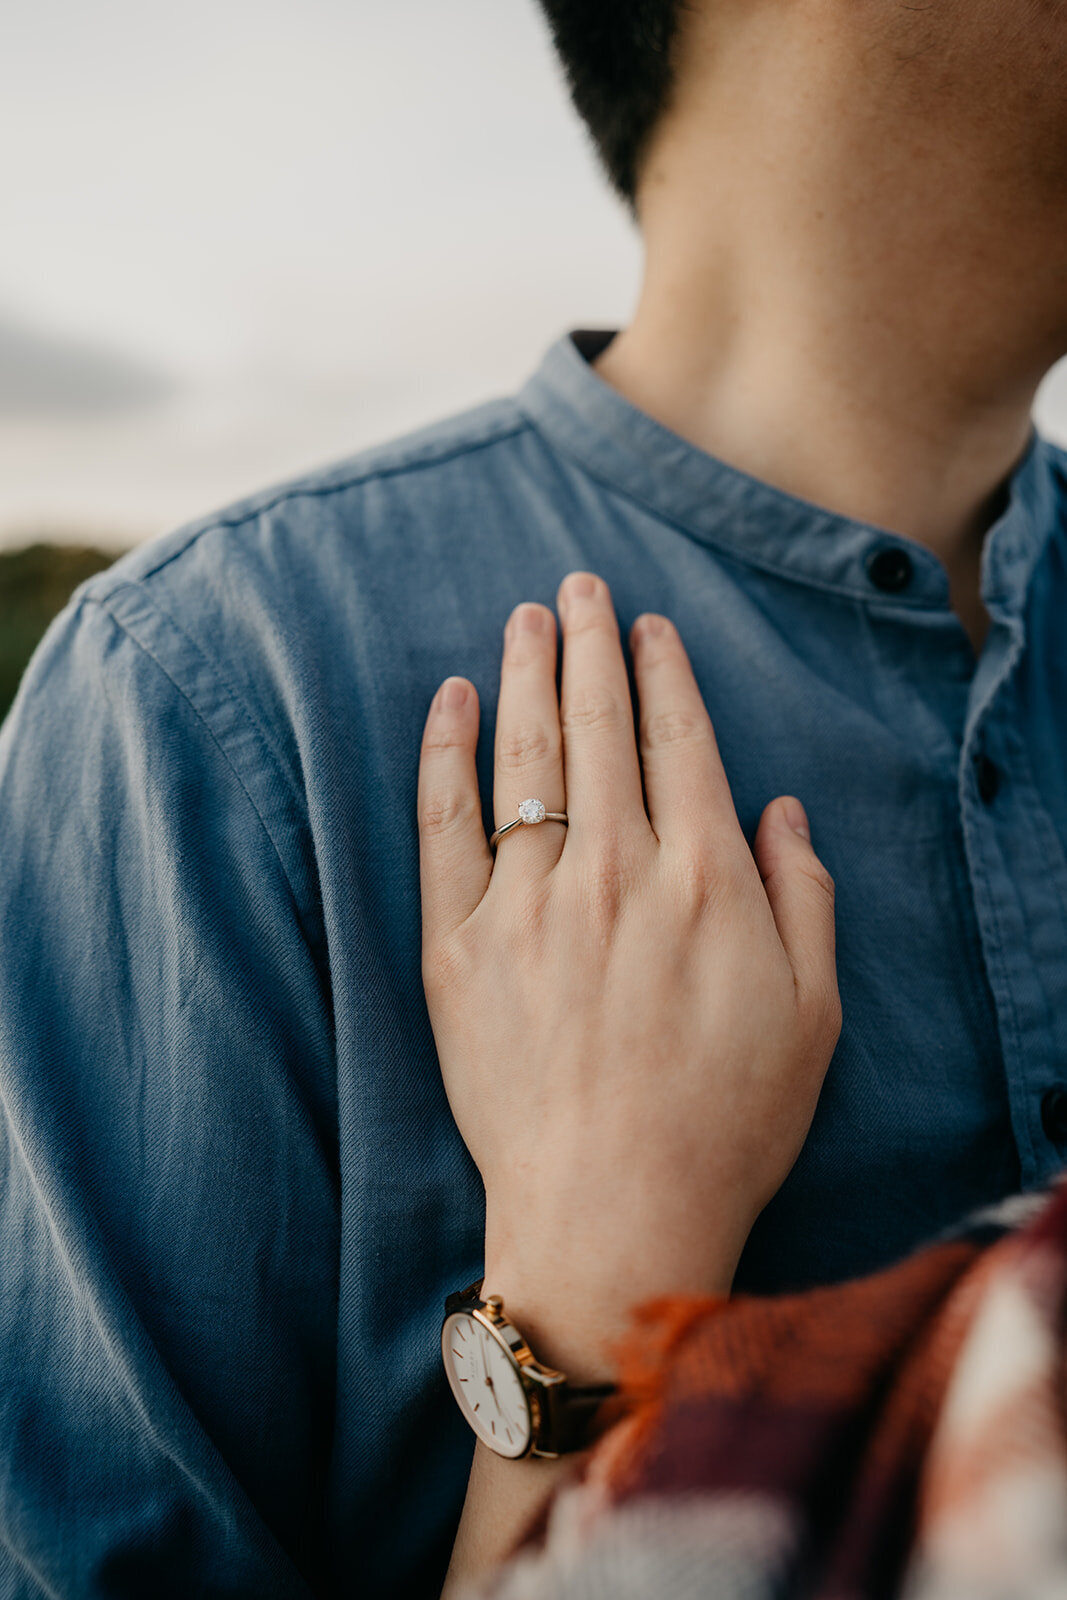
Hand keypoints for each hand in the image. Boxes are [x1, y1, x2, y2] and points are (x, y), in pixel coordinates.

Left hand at [417, 571, 840, 1379]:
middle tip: (581, 585)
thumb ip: (804, 894)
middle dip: (592, 642)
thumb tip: (780, 807)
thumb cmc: (728, 1121)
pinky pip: (443, 825)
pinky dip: (443, 752)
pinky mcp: (457, 948)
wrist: (615, 1212)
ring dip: (526, 672)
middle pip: (597, 726)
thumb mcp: (813, 1011)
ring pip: (525, 755)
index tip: (652, 626)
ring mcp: (528, 905)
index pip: (679, 741)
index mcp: (705, 879)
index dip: (664, 672)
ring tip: (526, 614)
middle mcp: (615, 870)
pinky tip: (450, 699)